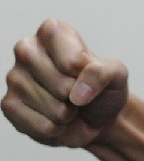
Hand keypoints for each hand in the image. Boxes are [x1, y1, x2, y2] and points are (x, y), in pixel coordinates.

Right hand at [2, 18, 128, 148]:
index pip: (73, 62)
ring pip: (53, 107)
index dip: (87, 74)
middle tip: (76, 91)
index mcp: (52, 31)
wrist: (96, 116)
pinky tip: (54, 118)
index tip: (87, 70)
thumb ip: (103, 73)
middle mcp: (27, 49)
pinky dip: (57, 129)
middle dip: (77, 95)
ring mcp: (14, 77)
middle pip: (61, 84)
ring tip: (67, 104)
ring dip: (68, 113)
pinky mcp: (9, 105)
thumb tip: (77, 93)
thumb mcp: (116, 73)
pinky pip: (42, 126)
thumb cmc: (102, 87)